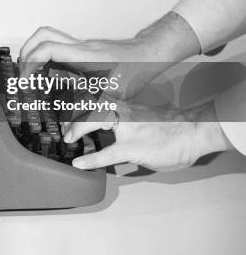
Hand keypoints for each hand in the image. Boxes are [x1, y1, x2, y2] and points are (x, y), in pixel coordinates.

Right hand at [19, 13, 200, 97]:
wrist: (150, 53)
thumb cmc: (137, 72)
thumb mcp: (114, 97)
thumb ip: (89, 111)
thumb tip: (70, 131)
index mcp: (84, 56)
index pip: (48, 48)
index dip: (30, 63)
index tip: (26, 80)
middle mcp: (79, 47)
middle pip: (42, 35)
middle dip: (26, 53)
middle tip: (24, 75)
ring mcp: (80, 45)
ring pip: (47, 36)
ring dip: (34, 52)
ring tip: (32, 74)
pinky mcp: (82, 48)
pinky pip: (57, 45)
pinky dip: (46, 56)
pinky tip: (50, 75)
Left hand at [63, 102, 233, 170]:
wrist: (195, 131)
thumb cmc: (173, 127)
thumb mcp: (145, 119)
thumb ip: (128, 123)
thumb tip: (117, 131)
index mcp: (126, 107)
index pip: (97, 97)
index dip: (79, 97)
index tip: (65, 100)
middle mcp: (124, 113)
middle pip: (91, 103)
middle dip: (74, 112)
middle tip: (64, 126)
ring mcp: (127, 129)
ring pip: (95, 119)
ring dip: (77, 128)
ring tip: (68, 138)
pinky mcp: (133, 147)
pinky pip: (107, 153)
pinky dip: (91, 159)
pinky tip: (80, 164)